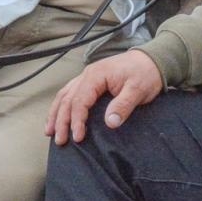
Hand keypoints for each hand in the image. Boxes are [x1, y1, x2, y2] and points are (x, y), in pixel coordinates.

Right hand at [46, 50, 163, 144]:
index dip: (77, 120)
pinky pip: (69, 93)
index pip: (80, 100)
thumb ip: (123, 105)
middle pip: (67, 99)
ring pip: (64, 95)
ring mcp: (87, 76)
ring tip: (49, 132)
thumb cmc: (145, 74)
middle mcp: (87, 75)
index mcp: (97, 75)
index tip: (78, 137)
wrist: (152, 60)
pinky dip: (61, 105)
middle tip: (60, 140)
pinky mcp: (90, 81)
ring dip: (56, 114)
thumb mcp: (138, 90)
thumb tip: (110, 123)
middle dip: (61, 121)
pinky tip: (57, 116)